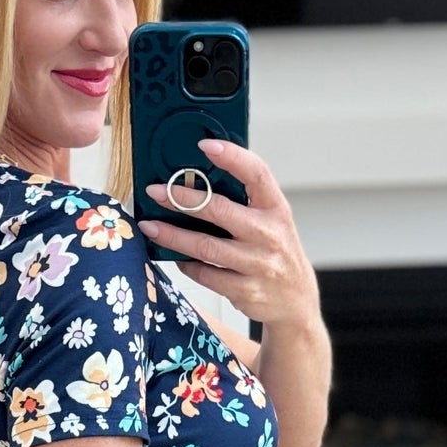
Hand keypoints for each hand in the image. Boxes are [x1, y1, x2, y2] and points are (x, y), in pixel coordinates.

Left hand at [138, 138, 320, 329]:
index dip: (233, 157)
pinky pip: (206, 275)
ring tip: (150, 226)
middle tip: (155, 191)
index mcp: (277, 209)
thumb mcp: (273, 221)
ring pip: (205, 247)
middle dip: (182, 199)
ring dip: (172, 236)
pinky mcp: (244, 291)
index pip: (258, 174)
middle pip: (220, 211)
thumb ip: (246, 201)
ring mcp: (258, 265)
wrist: (295, 300)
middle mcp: (270, 235)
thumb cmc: (277, 252)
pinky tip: (175, 256)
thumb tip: (198, 179)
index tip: (205, 146)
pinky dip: (186, 264)